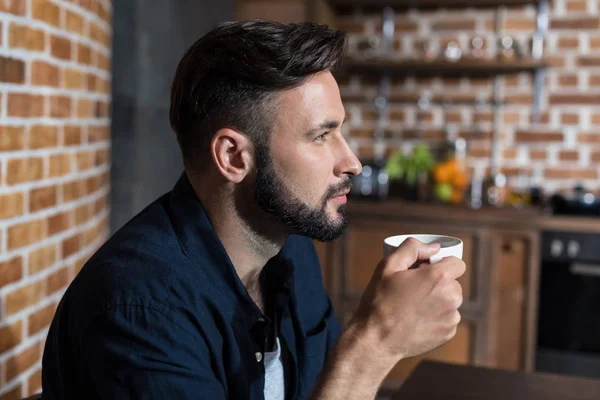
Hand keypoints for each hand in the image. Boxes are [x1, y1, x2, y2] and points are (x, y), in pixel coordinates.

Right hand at [349, 238, 465, 364]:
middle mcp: (451, 296)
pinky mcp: (448, 333)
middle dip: (438, 283)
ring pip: (450, 301)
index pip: (457, 263)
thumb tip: (434, 247)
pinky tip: (416, 319)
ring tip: (413, 306)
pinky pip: (447, 318)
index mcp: (439, 277)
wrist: (376, 338)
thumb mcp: (388, 265)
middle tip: (414, 289)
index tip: (426, 271)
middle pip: (453, 282)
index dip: (441, 264)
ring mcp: (451, 317)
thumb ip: (412, 248)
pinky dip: (436, 317)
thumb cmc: (380, 301)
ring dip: (438, 300)